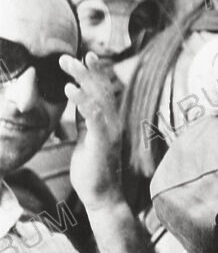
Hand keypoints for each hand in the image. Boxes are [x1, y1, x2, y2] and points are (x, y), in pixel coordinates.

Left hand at [62, 52, 125, 210]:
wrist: (102, 196)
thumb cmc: (93, 171)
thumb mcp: (87, 140)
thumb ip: (86, 122)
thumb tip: (79, 104)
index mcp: (110, 121)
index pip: (104, 91)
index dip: (95, 72)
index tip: (85, 56)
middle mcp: (114, 121)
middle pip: (101, 89)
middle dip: (85, 70)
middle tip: (67, 57)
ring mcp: (111, 130)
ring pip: (98, 96)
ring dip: (83, 79)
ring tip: (68, 65)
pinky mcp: (103, 139)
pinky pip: (93, 115)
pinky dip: (82, 100)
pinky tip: (71, 90)